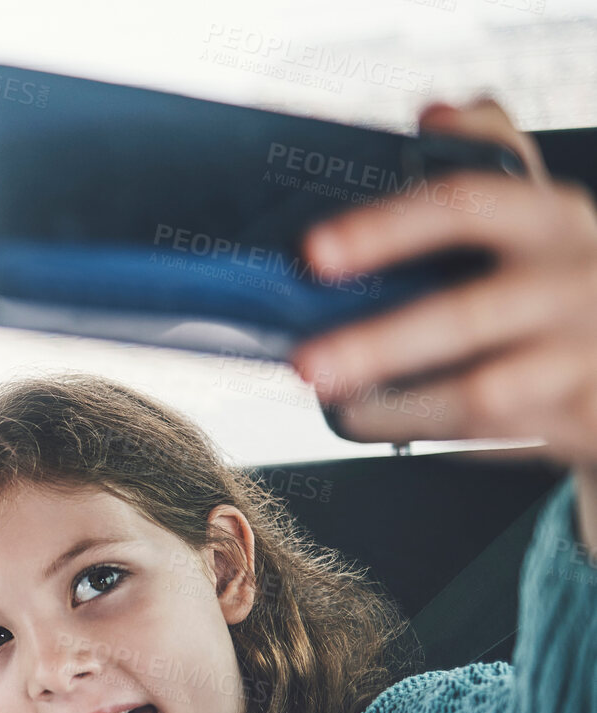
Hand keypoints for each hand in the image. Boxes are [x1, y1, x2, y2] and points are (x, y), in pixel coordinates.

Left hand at [292, 99, 596, 475]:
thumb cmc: (563, 279)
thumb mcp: (538, 213)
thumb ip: (489, 154)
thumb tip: (437, 112)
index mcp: (550, 219)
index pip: (466, 206)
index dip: (386, 227)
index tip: (314, 251)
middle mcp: (573, 282)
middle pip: (467, 315)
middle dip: (378, 343)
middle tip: (307, 363)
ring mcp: (581, 354)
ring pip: (482, 391)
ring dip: (399, 405)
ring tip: (341, 405)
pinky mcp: (583, 414)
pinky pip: (496, 435)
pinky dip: (433, 432)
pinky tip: (384, 421)